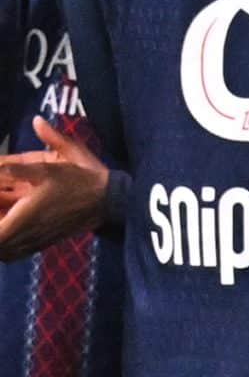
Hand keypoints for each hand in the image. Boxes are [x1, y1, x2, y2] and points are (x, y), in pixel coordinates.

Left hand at [0, 118, 107, 258]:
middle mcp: (28, 234)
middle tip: (0, 207)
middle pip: (0, 247)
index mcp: (24, 217)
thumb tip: (30, 124)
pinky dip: (7, 245)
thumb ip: (22, 162)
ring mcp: (36, 241)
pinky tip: (10, 227)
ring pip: (6, 252)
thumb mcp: (52, 165)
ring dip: (1, 239)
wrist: (110, 200)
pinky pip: (16, 252)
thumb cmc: (82, 181)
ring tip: (4, 218)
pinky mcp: (43, 242)